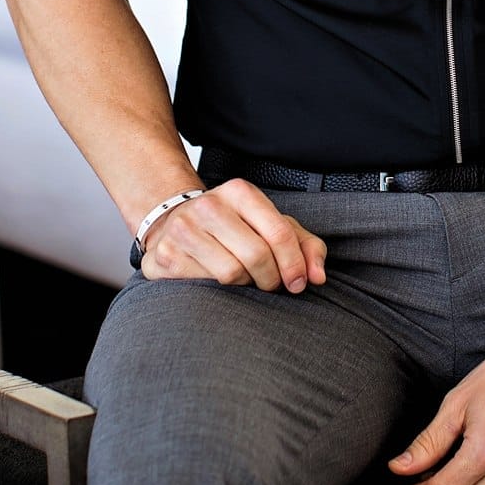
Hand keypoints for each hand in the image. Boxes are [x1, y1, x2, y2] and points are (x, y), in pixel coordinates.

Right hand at [140, 178, 327, 291]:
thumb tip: (318, 277)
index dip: (294, 264)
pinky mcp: (165, 256)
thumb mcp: (271, 226)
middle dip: (271, 280)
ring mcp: (183, 229)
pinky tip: (217, 282)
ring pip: (231, 274)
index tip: (298, 283)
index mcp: (239, 191)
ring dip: (245, 287)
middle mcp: (209, 205)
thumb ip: (304, 245)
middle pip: (257, 256)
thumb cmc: (234, 228)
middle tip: (271, 286)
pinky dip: (218, 292)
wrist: (174, 224)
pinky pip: (204, 287)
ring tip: (245, 281)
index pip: (278, 232)